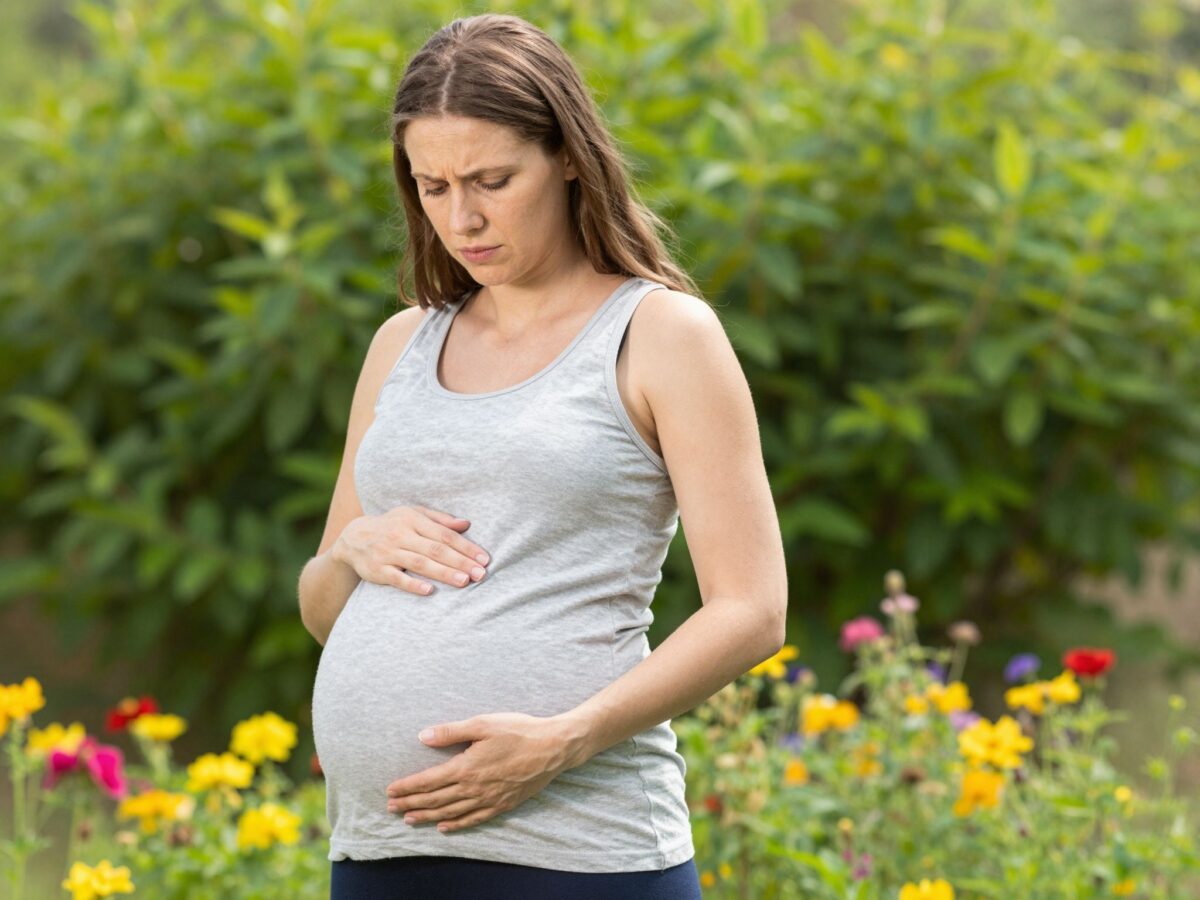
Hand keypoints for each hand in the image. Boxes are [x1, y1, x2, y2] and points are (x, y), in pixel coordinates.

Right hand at [333, 505, 489, 594]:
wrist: (354, 538)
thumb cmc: (393, 525)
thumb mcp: (414, 515)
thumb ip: (440, 520)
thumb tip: (466, 524)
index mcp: (413, 520)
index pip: (444, 534)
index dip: (466, 547)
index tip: (484, 558)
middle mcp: (401, 535)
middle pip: (435, 550)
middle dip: (460, 562)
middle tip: (481, 574)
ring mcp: (389, 553)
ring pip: (420, 564)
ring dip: (443, 573)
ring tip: (464, 581)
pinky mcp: (378, 570)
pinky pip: (397, 578)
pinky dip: (413, 584)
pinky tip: (430, 590)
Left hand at [385, 713, 583, 832]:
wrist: (553, 747)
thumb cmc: (519, 730)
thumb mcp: (483, 724)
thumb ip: (451, 732)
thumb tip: (423, 737)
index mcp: (466, 767)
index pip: (428, 781)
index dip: (407, 787)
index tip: (390, 790)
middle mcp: (474, 788)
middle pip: (435, 800)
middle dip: (410, 804)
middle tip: (391, 807)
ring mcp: (488, 799)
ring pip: (451, 812)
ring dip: (428, 817)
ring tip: (410, 819)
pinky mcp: (502, 805)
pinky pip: (474, 819)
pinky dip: (457, 825)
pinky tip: (445, 827)